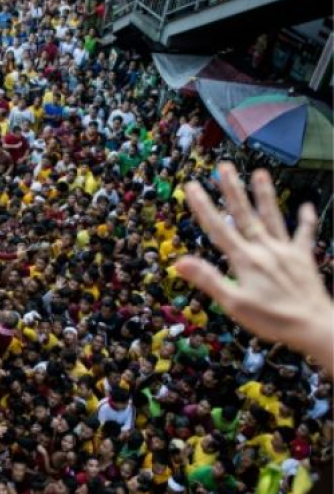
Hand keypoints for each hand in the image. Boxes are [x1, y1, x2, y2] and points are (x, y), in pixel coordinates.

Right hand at [177, 167, 332, 371]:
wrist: (316, 326)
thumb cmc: (272, 319)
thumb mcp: (233, 304)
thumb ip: (208, 279)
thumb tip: (178, 261)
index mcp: (244, 260)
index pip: (218, 228)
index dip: (203, 206)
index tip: (192, 186)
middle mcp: (264, 249)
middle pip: (245, 215)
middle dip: (232, 190)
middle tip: (223, 167)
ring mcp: (286, 251)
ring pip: (273, 217)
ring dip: (265, 195)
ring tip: (260, 173)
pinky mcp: (304, 258)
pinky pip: (305, 235)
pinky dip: (306, 220)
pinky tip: (306, 206)